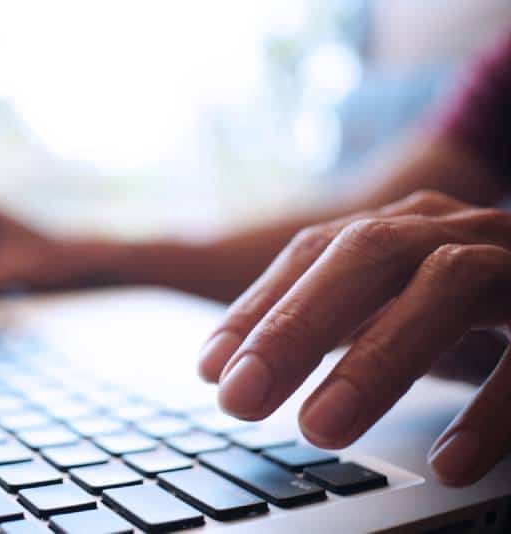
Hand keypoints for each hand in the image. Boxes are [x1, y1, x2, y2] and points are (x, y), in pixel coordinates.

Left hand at [198, 190, 510, 486]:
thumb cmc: (484, 300)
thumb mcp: (403, 300)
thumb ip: (336, 319)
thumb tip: (231, 363)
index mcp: (406, 227)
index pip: (316, 252)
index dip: (259, 305)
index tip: (210, 368)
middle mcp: (456, 232)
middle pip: (365, 254)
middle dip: (296, 324)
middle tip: (240, 398)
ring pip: (444, 288)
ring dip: (376, 359)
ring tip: (320, 428)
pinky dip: (492, 410)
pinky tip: (449, 463)